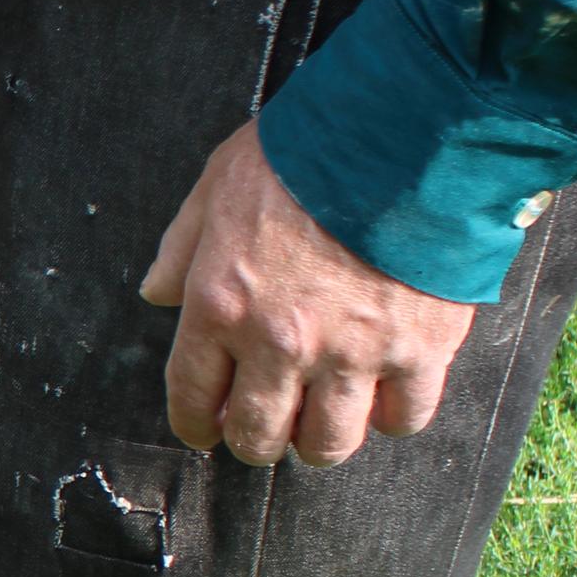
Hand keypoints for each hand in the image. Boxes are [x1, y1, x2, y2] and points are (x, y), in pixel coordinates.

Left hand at [139, 122, 477, 467]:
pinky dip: (393, 416)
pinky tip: (386, 395)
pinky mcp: (418, 351)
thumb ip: (182, 246)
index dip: (196, 425)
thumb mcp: (219, 184)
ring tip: (325, 417)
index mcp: (221, 306)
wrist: (405, 133)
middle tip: (269, 425)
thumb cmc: (308, 151)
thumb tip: (157, 294)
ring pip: (329, 444)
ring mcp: (352, 354)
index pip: (192, 397)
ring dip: (320, 439)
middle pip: (259, 437)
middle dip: (256, 440)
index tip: (207, 429)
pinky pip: (403, 419)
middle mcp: (280, 343)